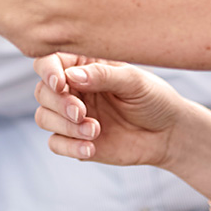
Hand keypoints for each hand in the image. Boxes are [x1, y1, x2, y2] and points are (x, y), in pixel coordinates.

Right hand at [31, 53, 190, 168]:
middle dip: (58, 103)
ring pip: (44, 117)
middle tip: (82, 113)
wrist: (168, 134)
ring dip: (65, 126)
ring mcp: (72, 115)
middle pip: (43, 91)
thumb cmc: (154, 99)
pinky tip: (91, 149)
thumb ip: (103, 76)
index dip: (48, 71)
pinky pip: (55, 143)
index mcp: (85, 65)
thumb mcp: (134, 82)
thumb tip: (71, 76)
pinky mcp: (75, 140)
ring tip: (94, 131)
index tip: (61, 84)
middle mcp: (74, 88)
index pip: (51, 61)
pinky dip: (68, 147)